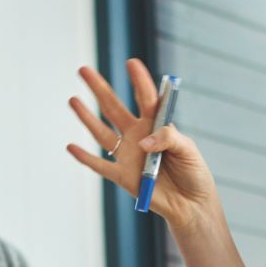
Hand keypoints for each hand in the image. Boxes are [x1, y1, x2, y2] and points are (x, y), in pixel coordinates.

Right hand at [67, 58, 220, 234]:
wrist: (191, 204)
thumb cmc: (194, 172)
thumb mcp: (188, 150)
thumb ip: (168, 139)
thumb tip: (142, 141)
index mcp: (157, 125)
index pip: (146, 98)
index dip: (139, 80)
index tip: (131, 62)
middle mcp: (138, 135)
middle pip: (114, 108)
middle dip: (99, 89)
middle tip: (84, 70)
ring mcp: (128, 155)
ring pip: (102, 133)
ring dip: (87, 117)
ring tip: (73, 100)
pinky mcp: (123, 177)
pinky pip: (100, 166)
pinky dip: (85, 158)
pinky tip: (71, 147)